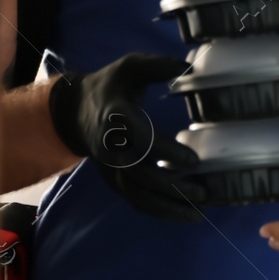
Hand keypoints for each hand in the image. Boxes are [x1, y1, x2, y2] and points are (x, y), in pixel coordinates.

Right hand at [47, 53, 205, 221]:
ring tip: (197, 213)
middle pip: (141, 173)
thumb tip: (187, 66)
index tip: (194, 160)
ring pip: (138, 194)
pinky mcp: (113, 179)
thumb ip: (157, 65)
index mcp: (116, 118)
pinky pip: (135, 200)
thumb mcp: (130, 67)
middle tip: (203, 191)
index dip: (167, 152)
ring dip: (167, 206)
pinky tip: (183, 213)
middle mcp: (111, 148)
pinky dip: (158, 210)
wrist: (75, 111)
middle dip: (172, 186)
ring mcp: (111, 167)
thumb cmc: (110, 86)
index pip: (141, 139)